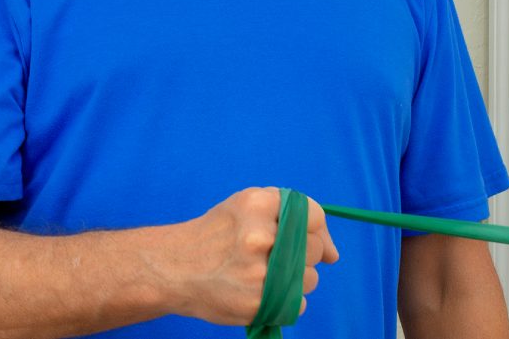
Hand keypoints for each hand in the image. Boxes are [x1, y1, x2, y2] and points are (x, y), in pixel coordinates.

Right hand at [167, 187, 340, 324]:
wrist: (175, 267)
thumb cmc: (219, 233)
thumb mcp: (248, 206)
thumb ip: (294, 216)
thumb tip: (333, 255)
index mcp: (259, 205)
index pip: (315, 216)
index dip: (315, 229)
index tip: (305, 237)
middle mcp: (260, 236)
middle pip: (314, 249)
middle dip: (302, 254)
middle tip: (274, 256)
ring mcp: (258, 273)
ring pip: (309, 279)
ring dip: (294, 279)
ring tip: (264, 274)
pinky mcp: (256, 303)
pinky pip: (296, 304)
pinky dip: (285, 301)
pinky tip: (260, 291)